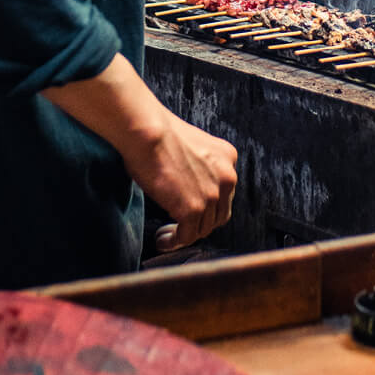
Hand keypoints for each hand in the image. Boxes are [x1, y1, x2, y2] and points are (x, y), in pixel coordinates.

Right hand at [122, 108, 237, 251]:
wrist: (147, 131)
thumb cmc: (158, 134)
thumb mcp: (192, 145)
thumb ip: (198, 165)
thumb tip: (186, 185)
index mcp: (227, 157)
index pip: (224, 192)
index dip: (208, 204)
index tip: (190, 209)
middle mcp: (227, 177)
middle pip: (219, 213)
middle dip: (200, 222)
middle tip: (180, 226)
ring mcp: (212, 195)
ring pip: (203, 228)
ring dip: (186, 234)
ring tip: (168, 234)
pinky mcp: (193, 209)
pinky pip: (187, 236)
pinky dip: (174, 242)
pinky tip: (162, 240)